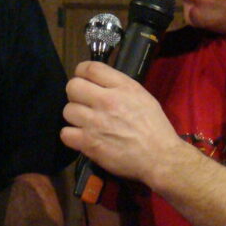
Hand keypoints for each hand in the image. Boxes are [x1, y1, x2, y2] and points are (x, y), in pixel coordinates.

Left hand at [60, 60, 185, 187]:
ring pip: (67, 110)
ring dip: (75, 116)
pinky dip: (72, 136)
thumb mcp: (142, 96)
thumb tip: (97, 83)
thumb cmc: (154, 127)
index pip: (90, 68)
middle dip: (76, 93)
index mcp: (122, 87)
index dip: (82, 71)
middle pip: (72, 86)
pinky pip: (65, 134)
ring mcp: (95, 123)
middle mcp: (106, 101)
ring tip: (86, 122)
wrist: (160, 157)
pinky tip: (82, 137)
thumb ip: (119, 86)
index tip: (84, 79)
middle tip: (84, 103)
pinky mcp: (89, 143)